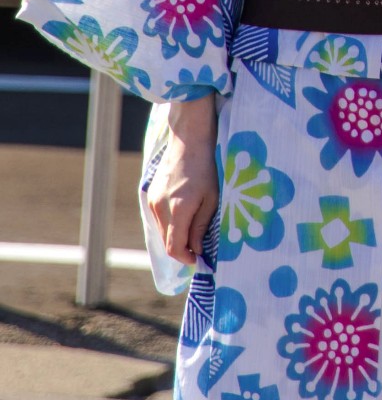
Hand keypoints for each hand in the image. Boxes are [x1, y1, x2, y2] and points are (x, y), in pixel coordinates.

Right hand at [147, 94, 218, 265]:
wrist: (189, 140)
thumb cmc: (206, 168)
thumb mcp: (211, 198)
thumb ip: (201, 226)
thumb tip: (196, 250)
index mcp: (177, 210)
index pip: (175, 248)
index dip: (187, 258)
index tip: (199, 260)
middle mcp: (160, 208)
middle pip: (167, 242)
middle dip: (183, 249)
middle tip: (200, 249)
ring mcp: (153, 201)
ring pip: (162, 231)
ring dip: (176, 236)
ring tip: (195, 231)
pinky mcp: (151, 195)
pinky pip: (159, 219)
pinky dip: (170, 224)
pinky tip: (184, 216)